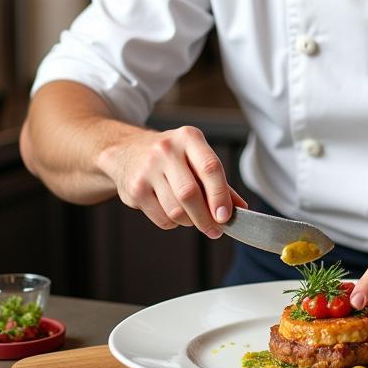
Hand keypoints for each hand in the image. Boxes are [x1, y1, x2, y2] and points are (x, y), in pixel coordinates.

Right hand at [97, 125, 247, 236]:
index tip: (226, 216)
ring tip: (193, 218)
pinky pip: (162, 218)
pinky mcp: (134, 189)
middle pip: (190, 193)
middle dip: (206, 218)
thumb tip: (241, 208)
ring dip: (190, 222)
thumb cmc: (170, 157)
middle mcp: (166, 150)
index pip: (210, 167)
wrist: (126, 151)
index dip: (220, 195)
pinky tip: (173, 213)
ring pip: (176, 210)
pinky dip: (173, 223)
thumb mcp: (195, 158)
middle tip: (215, 230)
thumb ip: (219, 182)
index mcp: (189, 138)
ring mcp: (147, 169)